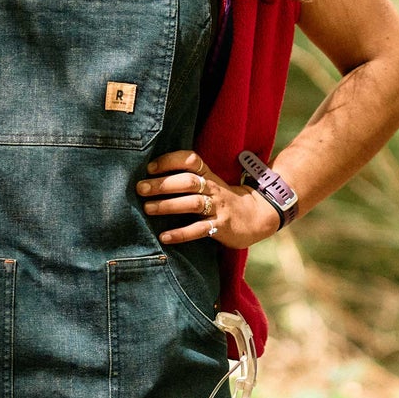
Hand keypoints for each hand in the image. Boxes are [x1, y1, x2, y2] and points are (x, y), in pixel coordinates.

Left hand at [135, 151, 282, 247]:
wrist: (258, 216)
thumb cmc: (224, 200)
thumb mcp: (211, 184)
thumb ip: (188, 180)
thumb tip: (151, 179)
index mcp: (209, 175)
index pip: (191, 160)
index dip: (170, 161)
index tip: (150, 167)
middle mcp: (213, 189)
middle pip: (188, 181)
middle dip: (162, 184)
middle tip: (140, 188)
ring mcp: (218, 208)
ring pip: (192, 203)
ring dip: (168, 205)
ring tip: (147, 208)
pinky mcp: (221, 227)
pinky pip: (200, 230)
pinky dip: (181, 234)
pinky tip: (164, 237)